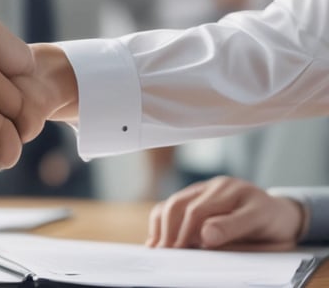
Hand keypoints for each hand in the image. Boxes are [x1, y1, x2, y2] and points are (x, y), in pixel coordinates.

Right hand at [147, 176, 304, 249]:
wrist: (282, 216)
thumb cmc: (272, 226)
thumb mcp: (262, 228)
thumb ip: (233, 229)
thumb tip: (204, 235)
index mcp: (236, 193)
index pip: (201, 211)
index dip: (187, 232)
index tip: (179, 251)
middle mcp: (218, 187)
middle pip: (182, 204)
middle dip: (170, 230)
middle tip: (166, 254)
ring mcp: (206, 188)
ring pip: (174, 202)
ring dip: (162, 226)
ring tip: (160, 248)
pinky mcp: (197, 195)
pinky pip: (174, 203)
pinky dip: (162, 220)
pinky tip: (158, 239)